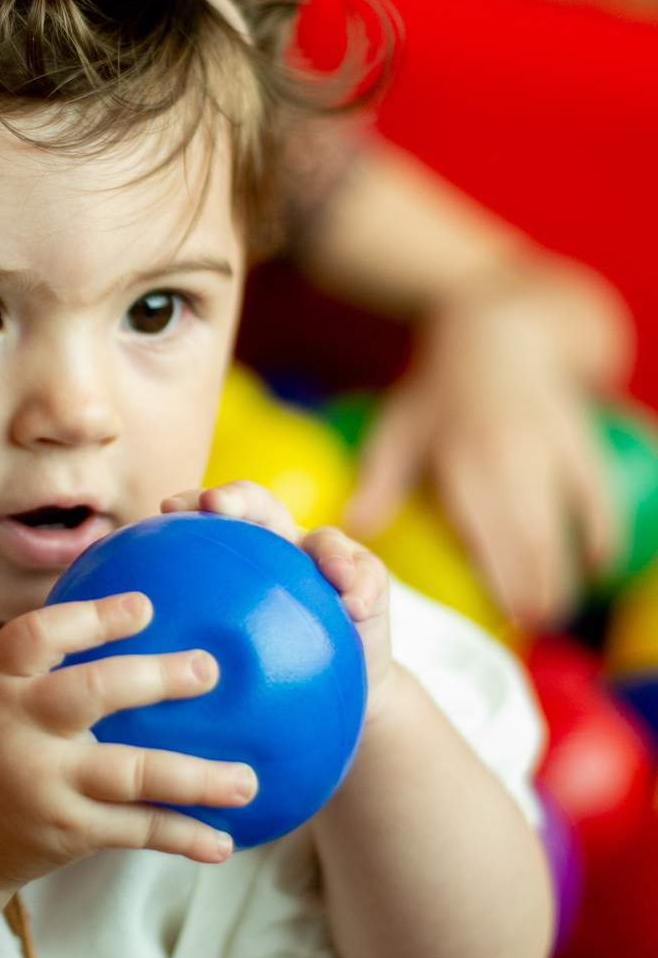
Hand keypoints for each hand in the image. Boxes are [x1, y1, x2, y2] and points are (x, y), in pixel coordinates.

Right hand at [0, 591, 258, 890]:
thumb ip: (38, 666)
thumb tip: (126, 613)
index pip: (36, 636)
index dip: (91, 619)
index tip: (144, 606)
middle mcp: (20, 731)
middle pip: (91, 694)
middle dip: (154, 680)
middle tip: (209, 670)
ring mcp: (44, 785)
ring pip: (131, 775)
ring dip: (195, 778)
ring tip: (247, 780)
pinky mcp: (65, 832)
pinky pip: (134, 831)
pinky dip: (181, 836)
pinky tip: (222, 842)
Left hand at [161, 479, 395, 716]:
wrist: (323, 698)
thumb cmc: (261, 675)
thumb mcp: (218, 657)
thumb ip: (185, 642)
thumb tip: (122, 648)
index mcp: (240, 555)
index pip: (211, 516)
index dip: (191, 503)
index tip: (167, 509)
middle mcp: (281, 546)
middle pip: (261, 508)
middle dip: (239, 499)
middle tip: (218, 506)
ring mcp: (326, 561)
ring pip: (328, 540)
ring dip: (327, 551)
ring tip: (326, 570)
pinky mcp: (366, 584)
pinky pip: (368, 579)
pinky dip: (362, 588)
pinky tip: (355, 604)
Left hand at [344, 270, 618, 628]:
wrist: (499, 334)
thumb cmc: (439, 392)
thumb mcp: (399, 429)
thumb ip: (380, 479)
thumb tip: (353, 527)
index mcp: (464, 461)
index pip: (487, 534)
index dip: (503, 578)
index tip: (507, 614)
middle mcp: (512, 458)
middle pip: (531, 538)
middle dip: (536, 587)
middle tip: (533, 623)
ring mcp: (551, 450)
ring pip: (565, 522)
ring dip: (567, 569)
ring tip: (560, 609)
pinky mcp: (580, 441)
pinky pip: (598, 495)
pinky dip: (602, 532)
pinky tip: (598, 565)